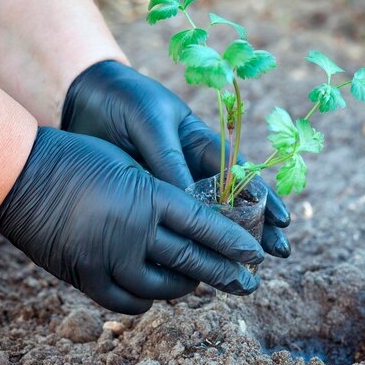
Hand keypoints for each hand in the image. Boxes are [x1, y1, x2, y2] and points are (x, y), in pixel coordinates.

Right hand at [0, 127, 263, 313]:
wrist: (19, 174)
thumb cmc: (76, 156)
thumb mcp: (128, 164)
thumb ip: (159, 194)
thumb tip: (191, 217)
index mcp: (150, 196)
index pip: (204, 224)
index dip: (232, 241)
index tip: (255, 254)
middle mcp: (135, 230)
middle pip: (191, 260)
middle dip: (225, 273)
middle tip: (247, 284)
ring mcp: (109, 257)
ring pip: (161, 287)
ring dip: (185, 288)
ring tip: (199, 286)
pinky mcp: (85, 276)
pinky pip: (126, 300)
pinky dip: (146, 300)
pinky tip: (155, 295)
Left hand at [61, 60, 290, 257]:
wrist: (83, 97)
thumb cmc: (126, 102)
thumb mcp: (151, 125)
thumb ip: (170, 161)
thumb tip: (190, 204)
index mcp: (201, 145)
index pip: (240, 175)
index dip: (263, 198)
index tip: (282, 221)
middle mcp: (190, 170)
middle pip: (231, 203)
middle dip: (257, 227)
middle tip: (279, 253)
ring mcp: (169, 187)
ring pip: (203, 220)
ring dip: (224, 243)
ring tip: (247, 268)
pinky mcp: (145, 200)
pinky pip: (169, 225)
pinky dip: (185, 245)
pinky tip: (195, 267)